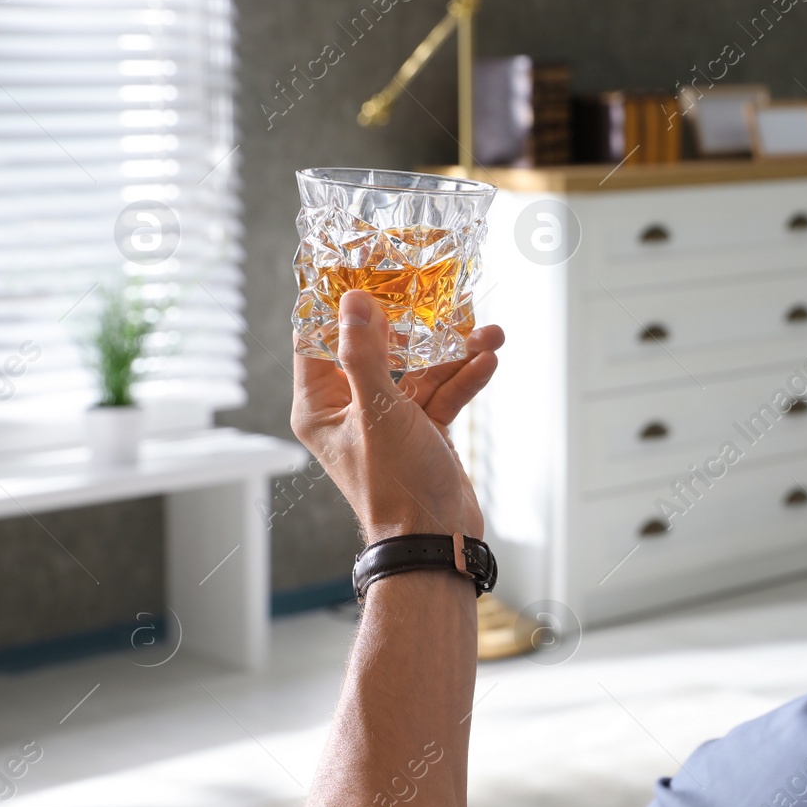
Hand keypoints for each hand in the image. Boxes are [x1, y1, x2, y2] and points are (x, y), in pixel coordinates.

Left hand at [291, 289, 504, 543]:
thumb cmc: (395, 487)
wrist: (437, 541)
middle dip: (411, 320)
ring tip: (484, 329)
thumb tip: (355, 301)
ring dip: (452, 349)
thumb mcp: (378, 412)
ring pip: (419, 368)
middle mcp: (351, 409)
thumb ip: (365, 354)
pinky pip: (444, 393)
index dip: (340, 302)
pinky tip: (489, 358)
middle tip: (435, 286)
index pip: (318, 338)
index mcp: (321, 405)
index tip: (364, 265)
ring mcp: (390, 419)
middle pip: (378, 347)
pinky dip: (465, 377)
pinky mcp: (424, 431)